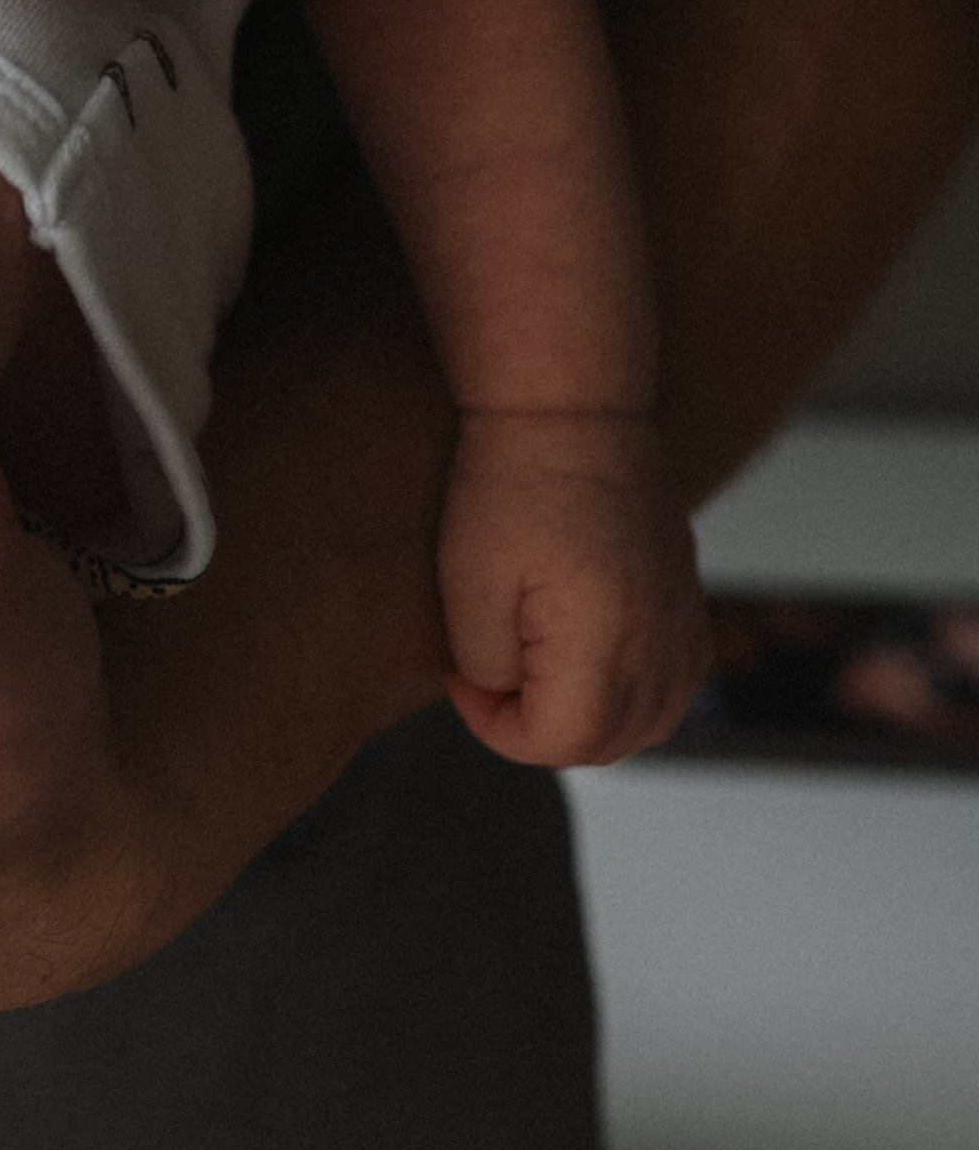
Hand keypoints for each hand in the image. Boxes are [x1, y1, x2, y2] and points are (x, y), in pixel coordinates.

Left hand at [437, 408, 711, 765]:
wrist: (569, 406)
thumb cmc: (510, 483)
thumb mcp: (468, 585)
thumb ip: (490, 668)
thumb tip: (508, 695)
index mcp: (609, 641)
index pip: (562, 742)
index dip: (498, 729)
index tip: (461, 678)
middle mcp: (661, 639)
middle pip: (610, 743)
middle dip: (541, 732)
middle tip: (490, 682)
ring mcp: (683, 617)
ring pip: (651, 722)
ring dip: (592, 724)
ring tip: (533, 680)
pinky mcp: (687, 595)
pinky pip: (678, 682)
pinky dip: (634, 695)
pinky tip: (588, 665)